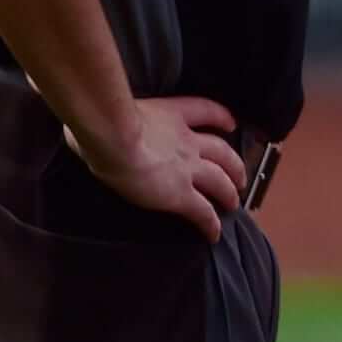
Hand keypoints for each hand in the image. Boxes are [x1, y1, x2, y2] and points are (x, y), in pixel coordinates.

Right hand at [65, 96, 249, 241]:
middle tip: (240, 176)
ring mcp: (187, 168)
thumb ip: (120, 112)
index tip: (230, 123)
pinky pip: (202, 212)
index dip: (221, 117)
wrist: (115, 137)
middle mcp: (187, 141)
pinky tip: (214, 234)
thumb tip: (101, 113)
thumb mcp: (120, 108)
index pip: (205, 111)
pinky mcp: (181, 195)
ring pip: (220, 181)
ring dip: (229, 192)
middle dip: (234, 164)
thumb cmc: (107, 118)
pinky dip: (211, 224)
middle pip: (222, 151)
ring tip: (234, 203)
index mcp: (172, 115)